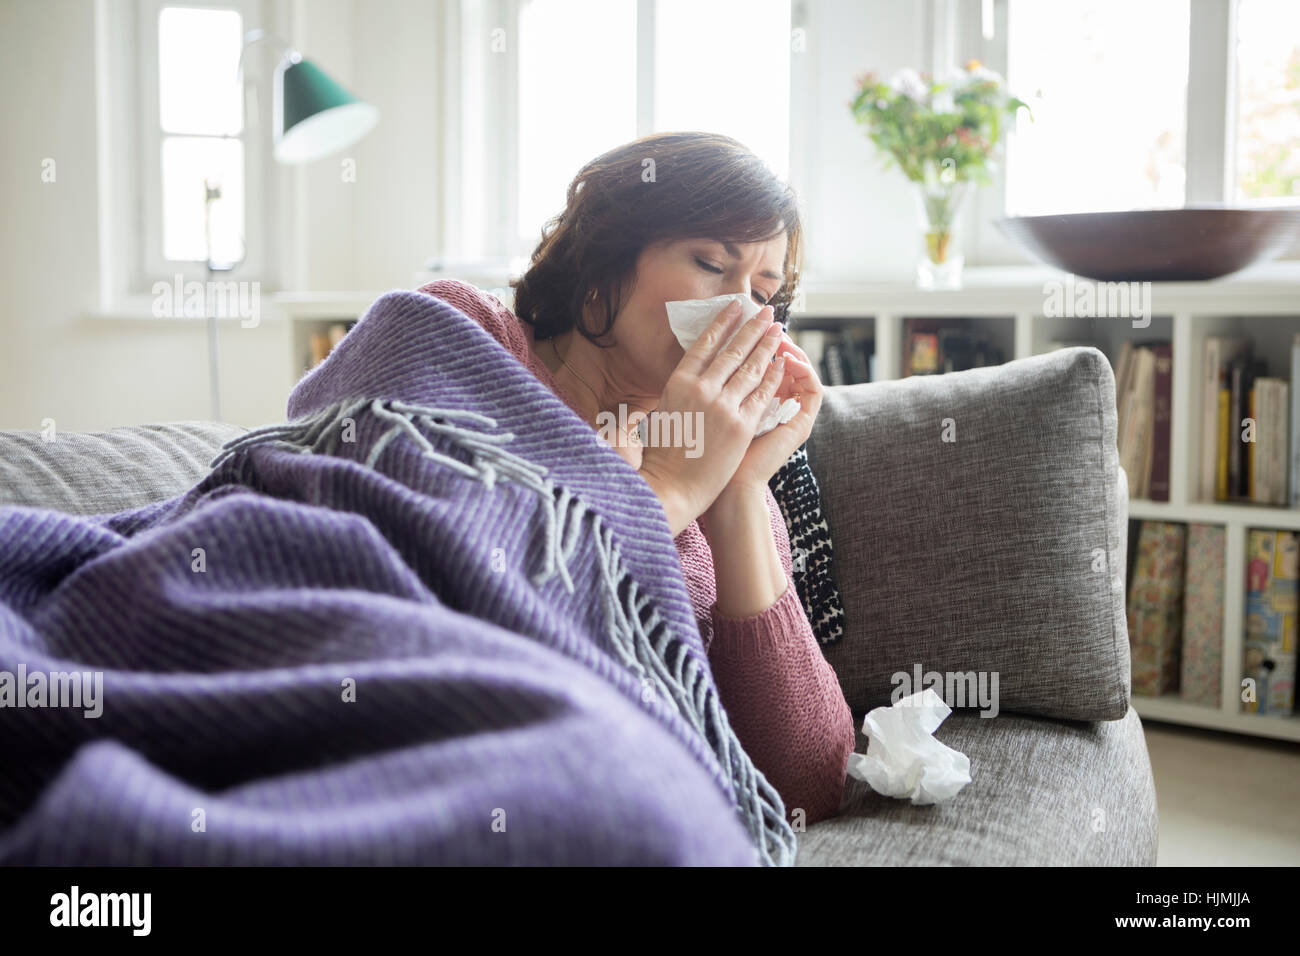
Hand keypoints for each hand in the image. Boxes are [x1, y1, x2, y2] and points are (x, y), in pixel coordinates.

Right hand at [637, 299, 786, 534]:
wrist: (672, 488)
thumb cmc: (660, 458)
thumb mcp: (657, 415)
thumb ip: (671, 394)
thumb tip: (669, 385)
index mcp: (677, 384)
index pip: (704, 344)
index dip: (723, 323)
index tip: (736, 307)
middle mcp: (701, 390)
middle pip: (733, 350)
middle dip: (752, 327)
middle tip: (767, 311)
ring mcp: (723, 407)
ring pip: (751, 368)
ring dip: (767, 345)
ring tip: (777, 329)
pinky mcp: (741, 426)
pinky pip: (762, 394)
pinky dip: (773, 376)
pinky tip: (781, 363)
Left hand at [707, 331, 823, 501]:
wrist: (727, 490)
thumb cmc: (707, 458)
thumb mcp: (708, 412)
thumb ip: (712, 388)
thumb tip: (702, 355)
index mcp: (755, 404)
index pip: (761, 364)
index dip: (753, 341)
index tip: (741, 320)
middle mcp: (777, 407)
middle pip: (782, 363)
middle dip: (770, 338)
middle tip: (763, 317)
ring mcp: (792, 416)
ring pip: (800, 371)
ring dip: (790, 348)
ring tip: (777, 332)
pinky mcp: (801, 424)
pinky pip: (812, 388)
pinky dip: (803, 369)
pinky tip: (788, 356)